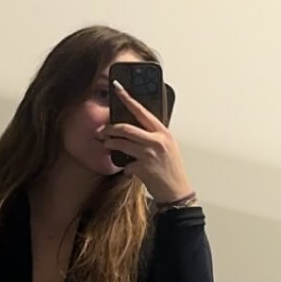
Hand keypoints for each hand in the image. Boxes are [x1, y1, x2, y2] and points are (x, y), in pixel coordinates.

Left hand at [104, 82, 194, 203]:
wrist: (177, 193)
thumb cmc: (172, 171)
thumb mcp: (168, 148)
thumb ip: (154, 136)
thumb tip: (136, 128)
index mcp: (163, 133)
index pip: (142, 111)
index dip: (128, 98)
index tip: (118, 88)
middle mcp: (157, 141)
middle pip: (126, 128)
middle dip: (110, 128)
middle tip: (103, 130)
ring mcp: (149, 154)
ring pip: (120, 143)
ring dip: (110, 144)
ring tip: (108, 145)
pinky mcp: (142, 168)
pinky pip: (125, 164)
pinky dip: (124, 167)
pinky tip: (129, 170)